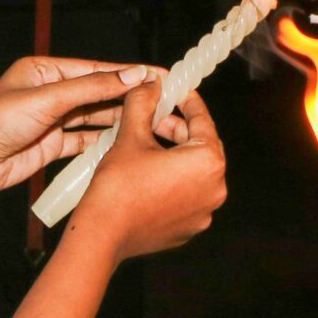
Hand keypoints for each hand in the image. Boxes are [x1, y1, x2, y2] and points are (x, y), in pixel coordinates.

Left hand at [0, 57, 153, 213]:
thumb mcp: (46, 100)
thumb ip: (91, 88)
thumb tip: (131, 75)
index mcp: (44, 69)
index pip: (96, 69)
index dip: (129, 73)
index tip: (160, 75)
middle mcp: (50, 92)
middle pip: (99, 92)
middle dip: (130, 97)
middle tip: (166, 100)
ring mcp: (53, 119)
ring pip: (95, 117)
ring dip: (122, 119)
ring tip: (155, 121)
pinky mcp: (53, 144)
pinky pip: (86, 140)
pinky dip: (105, 141)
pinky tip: (128, 141)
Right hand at [70, 79, 225, 261]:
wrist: (103, 234)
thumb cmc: (118, 186)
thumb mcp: (130, 135)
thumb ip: (143, 103)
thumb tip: (151, 83)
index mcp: (207, 162)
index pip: (202, 120)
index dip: (187, 101)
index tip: (176, 90)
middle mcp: (215, 188)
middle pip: (200, 146)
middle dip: (178, 129)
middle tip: (155, 116)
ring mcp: (204, 212)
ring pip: (193, 172)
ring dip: (175, 154)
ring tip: (147, 143)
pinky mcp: (190, 228)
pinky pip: (187, 195)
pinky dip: (173, 181)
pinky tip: (149, 173)